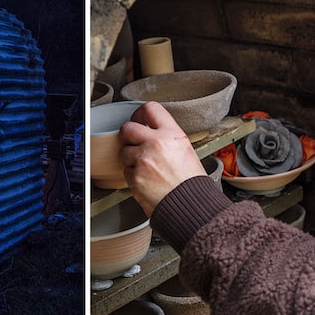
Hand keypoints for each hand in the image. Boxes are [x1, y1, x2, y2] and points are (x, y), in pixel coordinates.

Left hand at [119, 101, 205, 216]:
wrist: (190, 205)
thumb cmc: (191, 182)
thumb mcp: (185, 149)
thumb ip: (167, 137)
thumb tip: (151, 131)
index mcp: (172, 134)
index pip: (151, 108)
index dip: (141, 113)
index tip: (139, 119)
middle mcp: (156, 143)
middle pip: (128, 127)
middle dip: (128, 135)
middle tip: (133, 142)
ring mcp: (143, 159)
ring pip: (124, 150)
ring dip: (130, 157)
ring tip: (145, 167)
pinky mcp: (134, 175)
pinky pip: (125, 170)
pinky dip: (132, 175)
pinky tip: (145, 179)